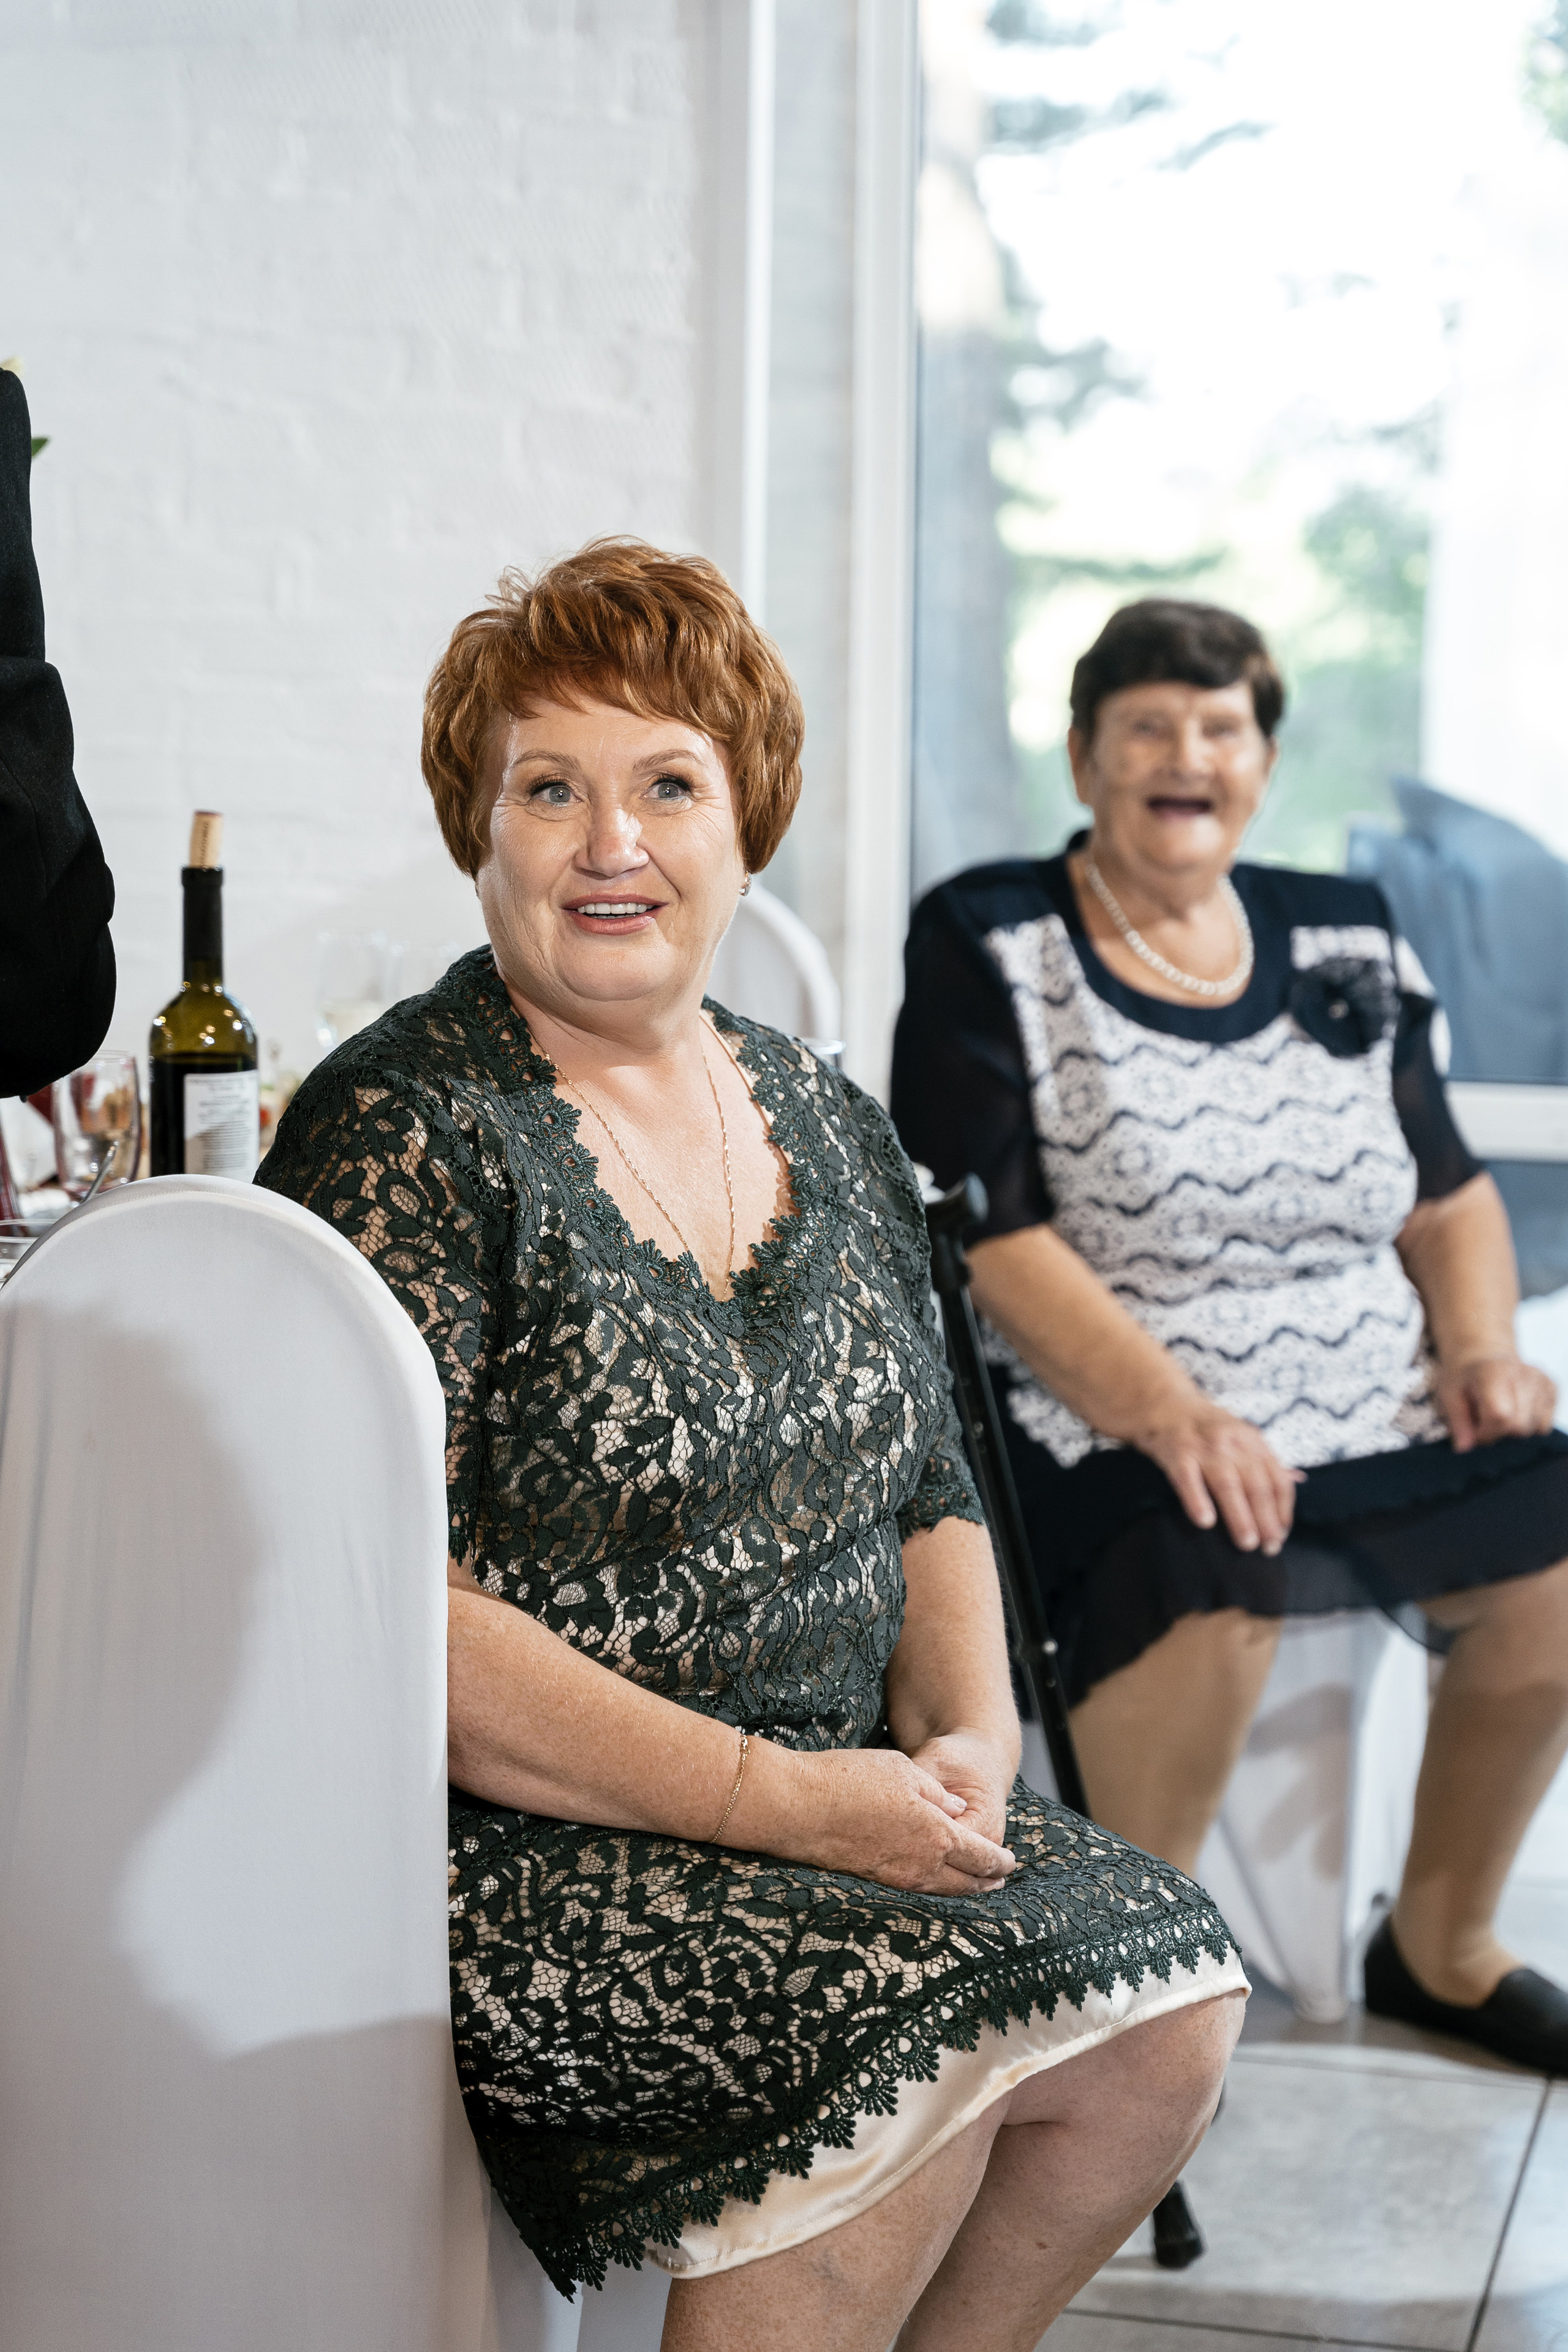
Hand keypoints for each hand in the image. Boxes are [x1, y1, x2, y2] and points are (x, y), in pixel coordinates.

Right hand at [771, 1745, 1016, 1895]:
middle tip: (1000, 1881)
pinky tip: (931, 1882)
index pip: (980, 1855)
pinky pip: (914, 1889)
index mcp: (936, 1834)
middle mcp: (920, 1864)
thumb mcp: (903, 1770)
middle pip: (964, 1881)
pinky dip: (933, 1888)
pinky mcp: (871, 1878)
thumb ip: (936, 1793)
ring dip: (961, 1889)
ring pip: (939, 1890)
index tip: (1011, 1862)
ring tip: (974, 1886)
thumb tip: (957, 1809)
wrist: (795, 1807)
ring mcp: (894, 1876)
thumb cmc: (849, 1779)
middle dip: (986, 1881)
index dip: (999, 1861)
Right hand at [1135, 1396, 1300, 1554]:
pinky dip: (1197, 1500)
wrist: (1163, 1403)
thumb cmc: (1205, 1426)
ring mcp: (1203, 1447)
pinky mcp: (1176, 1453)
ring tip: (1247, 1543)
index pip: (1277, 1479)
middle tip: (1270, 1548)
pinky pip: (1188, 1479)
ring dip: (1240, 1516)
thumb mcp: (1240, 1434)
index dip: (1283, 1510)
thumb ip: (1265, 1459)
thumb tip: (1299, 1480)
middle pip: (1256, 1485)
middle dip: (1267, 1519)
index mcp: (1251, 1440)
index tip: (1281, 1535)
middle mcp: (1232, 1442)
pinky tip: (1205, 1522)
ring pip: (1228, 1485)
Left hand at [1435, 1354, 1556, 1452]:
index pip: (1501, 1416)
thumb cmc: (1465, 1378)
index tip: (1474, 1428)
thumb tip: (1464, 1448)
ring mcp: (1541, 1381)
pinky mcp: (1551, 1388)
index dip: (1486, 1432)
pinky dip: (1528, 1425)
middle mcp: (1523, 1374)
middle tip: (1485, 1421)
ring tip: (1499, 1413)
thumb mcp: (1449, 1395)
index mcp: (1495, 1371)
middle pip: (1520, 1426)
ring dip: (1513, 1430)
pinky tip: (1514, 1410)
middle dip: (1499, 1432)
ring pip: (1533, 1428)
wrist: (1484, 1358)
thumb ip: (1458, 1421)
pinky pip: (1544, 1425)